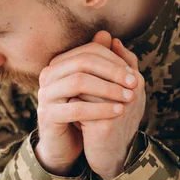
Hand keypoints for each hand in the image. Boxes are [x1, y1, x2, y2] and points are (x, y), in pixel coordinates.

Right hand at [34, 31, 136, 175]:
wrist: (65, 145)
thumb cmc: (83, 113)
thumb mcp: (95, 88)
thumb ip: (100, 62)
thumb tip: (107, 35)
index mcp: (59, 65)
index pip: (88, 51)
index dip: (112, 59)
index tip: (133, 72)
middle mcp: (48, 75)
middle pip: (82, 63)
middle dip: (112, 71)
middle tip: (134, 82)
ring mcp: (45, 95)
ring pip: (78, 82)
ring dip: (108, 88)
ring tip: (130, 97)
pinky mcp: (48, 116)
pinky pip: (76, 109)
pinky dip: (100, 109)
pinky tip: (119, 111)